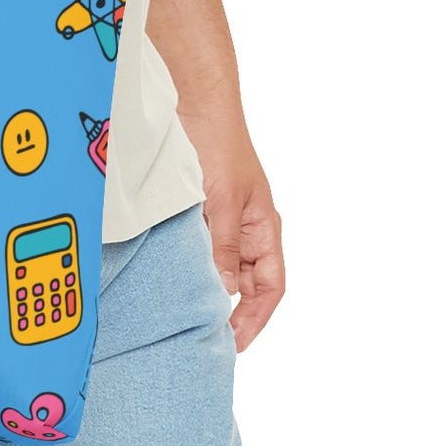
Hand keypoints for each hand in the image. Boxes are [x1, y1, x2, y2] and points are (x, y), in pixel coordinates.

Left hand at [195, 124, 284, 352]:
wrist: (195, 103)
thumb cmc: (220, 145)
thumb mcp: (224, 201)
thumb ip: (224, 247)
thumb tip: (224, 293)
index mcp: (265, 227)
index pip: (271, 286)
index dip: (257, 318)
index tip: (234, 342)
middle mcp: (247, 228)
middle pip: (246, 283)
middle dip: (231, 311)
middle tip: (205, 336)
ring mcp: (223, 219)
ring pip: (220, 267)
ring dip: (208, 288)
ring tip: (188, 314)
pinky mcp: (198, 210)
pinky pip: (199, 247)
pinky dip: (190, 265)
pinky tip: (173, 277)